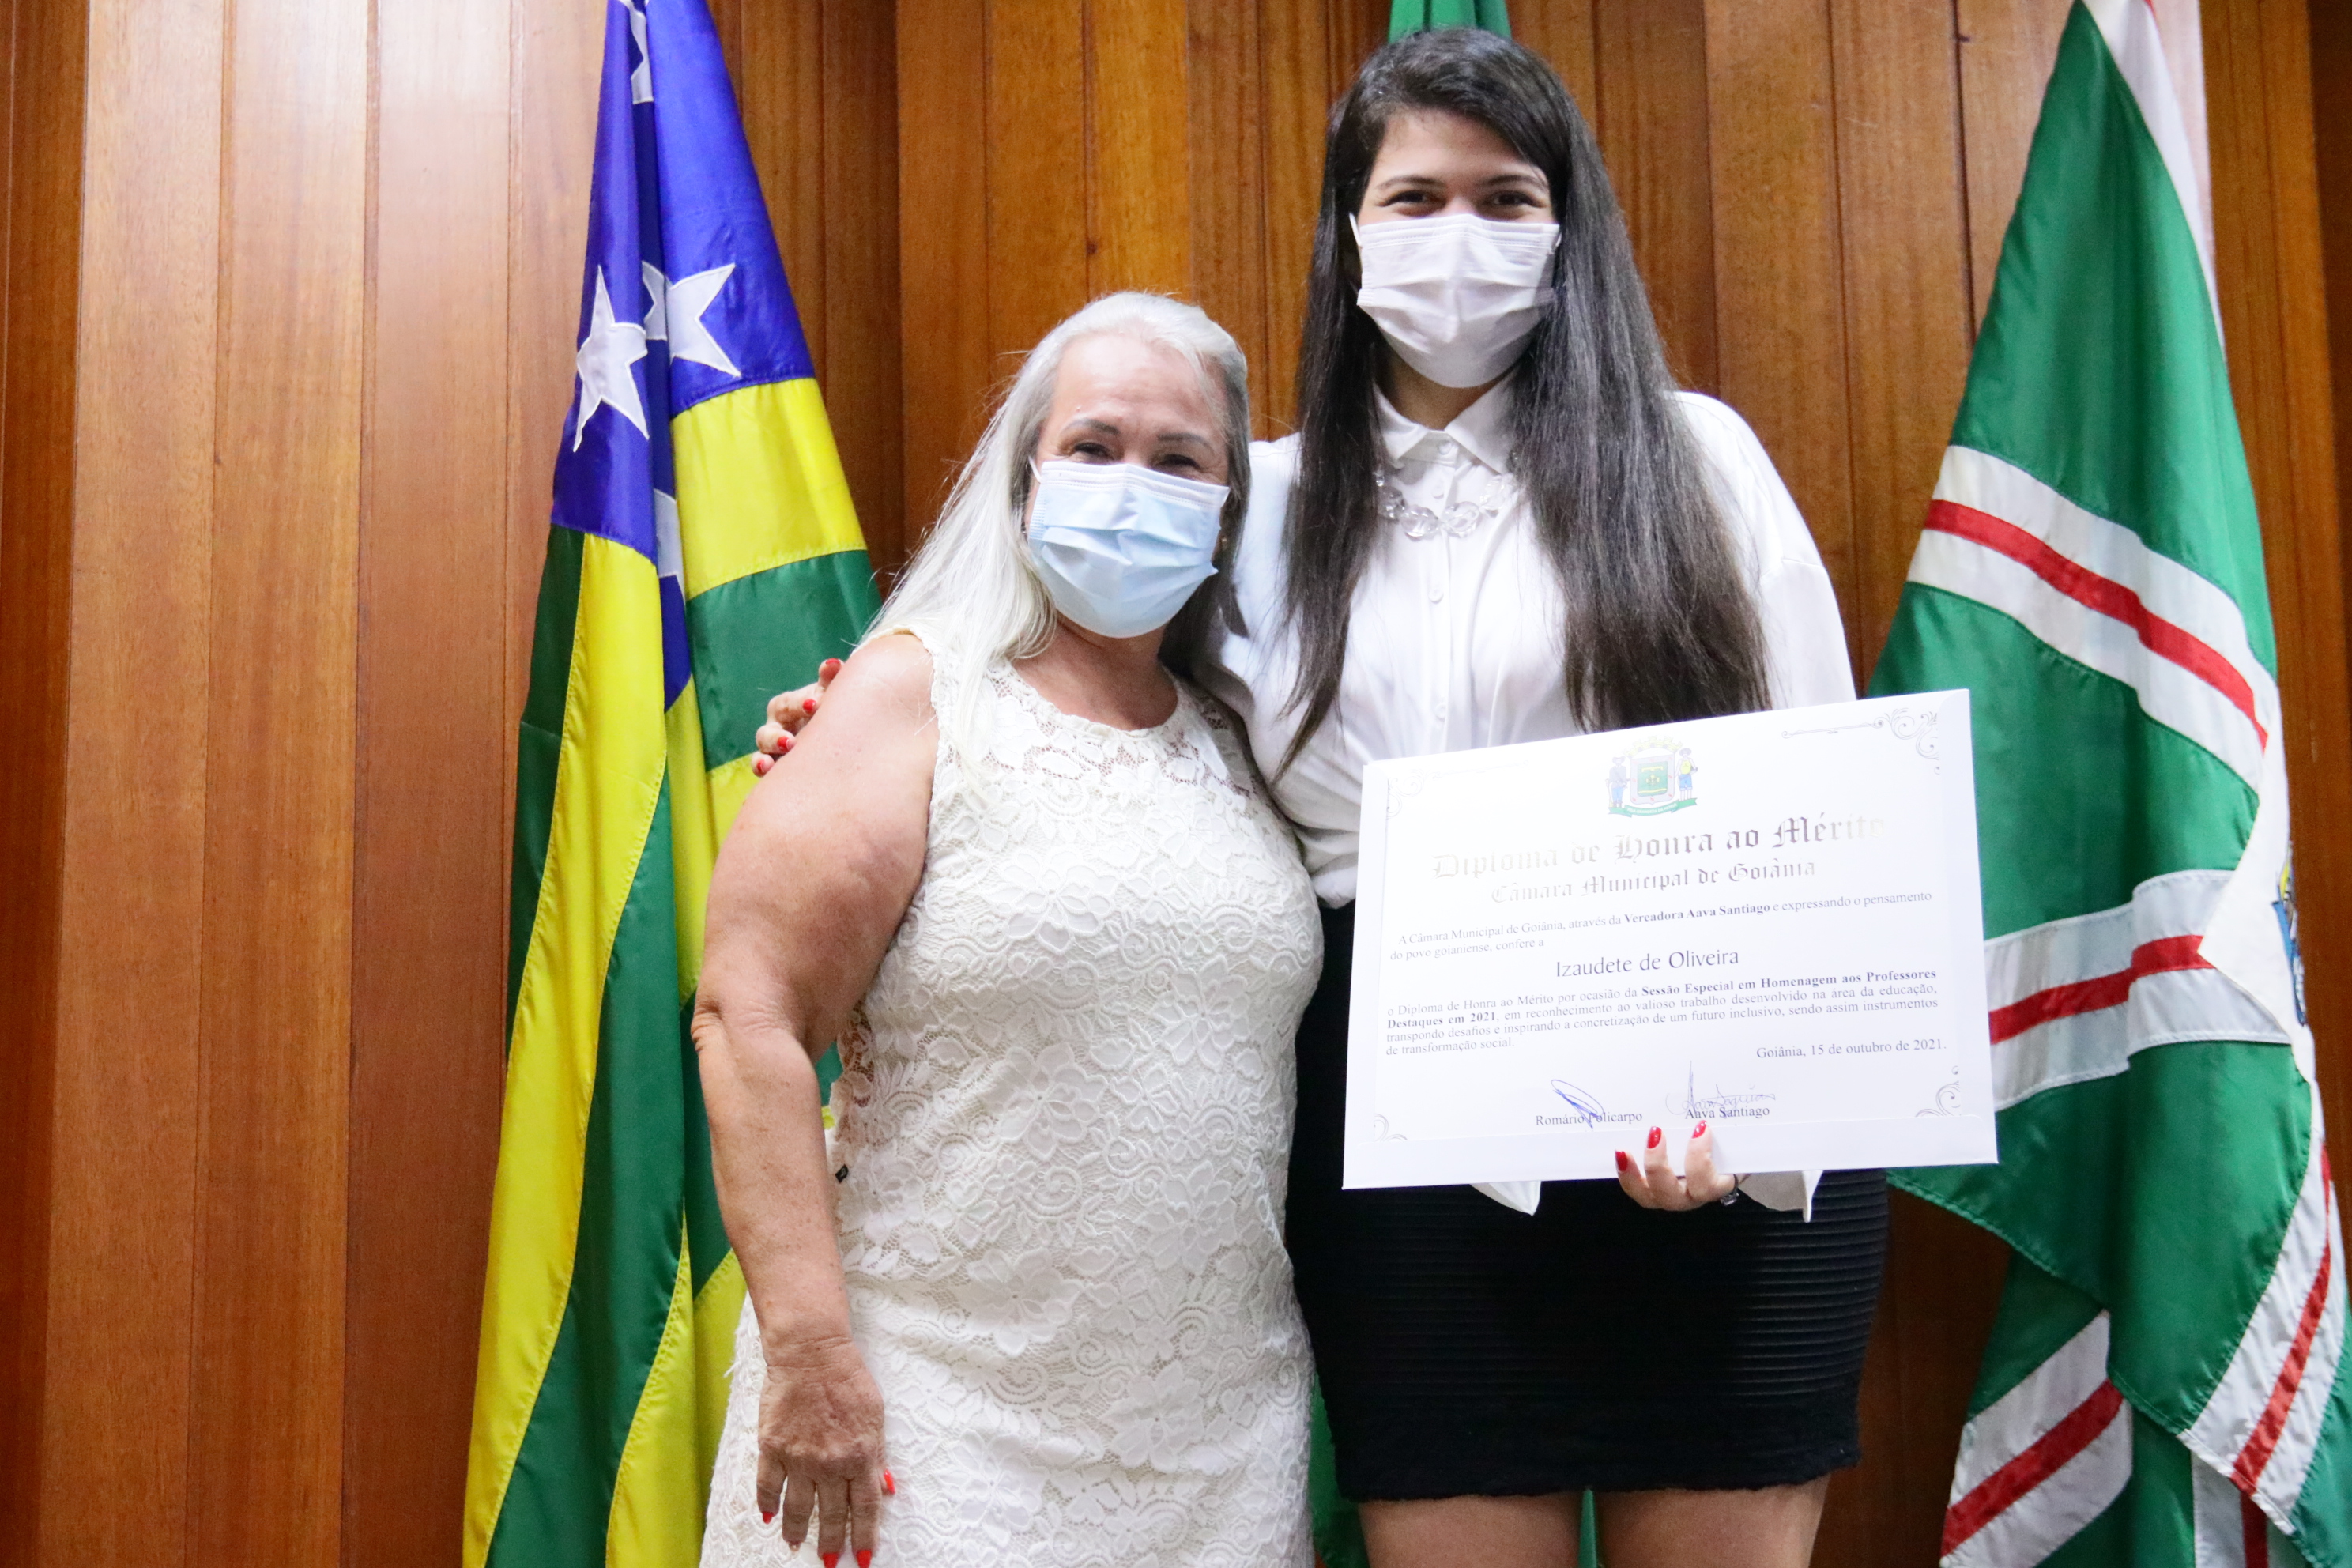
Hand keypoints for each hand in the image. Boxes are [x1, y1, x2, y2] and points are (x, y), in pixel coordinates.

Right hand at [751, 658, 843, 776]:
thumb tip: (834, 664)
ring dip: (766, 755)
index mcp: (787, 706)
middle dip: (778, 736)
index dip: (799, 704)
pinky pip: (762, 768)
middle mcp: (776, 726)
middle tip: (791, 741)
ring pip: (763, 749)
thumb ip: (830, 680)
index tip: (815, 705)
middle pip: (769, 729)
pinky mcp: (775, 768)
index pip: (788, 704)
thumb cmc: (828, 708)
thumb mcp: (829, 694)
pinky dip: (761, 768)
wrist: (835, 734)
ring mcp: (773, 749)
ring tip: (771, 763)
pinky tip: (768, 772)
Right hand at [757, 1329, 887, 1562]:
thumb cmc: (847, 1379)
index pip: (865, 1507)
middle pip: (833, 1514)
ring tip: (797, 1546)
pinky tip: (769, 1517)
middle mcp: (831, 1463)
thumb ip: (878, 1456)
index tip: (863, 1557)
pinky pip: (768, 1485)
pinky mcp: (772, 1447)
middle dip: (833, 1542)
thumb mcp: (876, 1417)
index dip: (865, 1536)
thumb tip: (886, 1488)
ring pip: (798, 1508)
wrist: (811, 1352)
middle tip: (832, 1562)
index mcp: (861, 1455)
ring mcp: (799, 1458)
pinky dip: (767, 1504)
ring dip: (799, 1531)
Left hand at [1615, 1122, 1736, 1209]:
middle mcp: (1689, 1198)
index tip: (1700, 1127)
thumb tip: (1710, 1114)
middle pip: (1671, 1195)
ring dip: (1633, 1174)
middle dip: (1659, 1166)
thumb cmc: (1726, 1152)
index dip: (1700, 1157)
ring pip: (1647, 1196)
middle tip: (1656, 1133)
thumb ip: (1726, 1135)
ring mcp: (1667, 1197)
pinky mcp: (1649, 1192)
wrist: (1719, 1163)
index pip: (1707, 1184)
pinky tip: (1619, 1153)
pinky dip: (1625, 1172)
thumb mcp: (1730, 1144)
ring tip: (1623, 1151)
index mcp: (1713, 1188)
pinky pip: (1634, 1188)